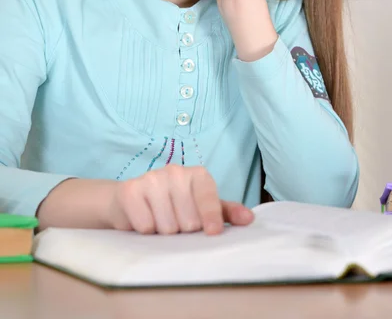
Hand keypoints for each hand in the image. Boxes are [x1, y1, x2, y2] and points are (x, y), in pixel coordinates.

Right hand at [109, 165, 253, 234]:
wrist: (130, 199)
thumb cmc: (173, 205)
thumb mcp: (200, 207)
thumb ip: (225, 212)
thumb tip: (249, 219)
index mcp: (197, 175)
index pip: (208, 198)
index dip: (211, 217)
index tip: (213, 232)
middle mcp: (175, 172)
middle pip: (188, 220)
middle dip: (183, 230)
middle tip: (175, 222)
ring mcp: (152, 178)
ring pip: (167, 226)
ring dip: (164, 232)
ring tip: (160, 220)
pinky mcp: (131, 190)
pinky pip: (145, 225)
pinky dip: (145, 230)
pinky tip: (144, 219)